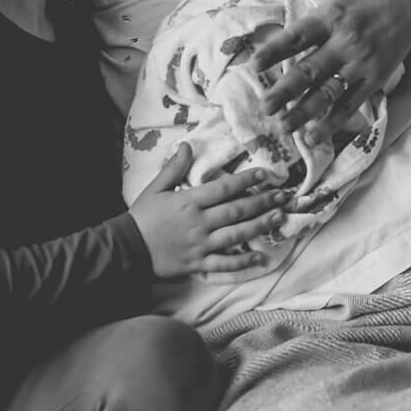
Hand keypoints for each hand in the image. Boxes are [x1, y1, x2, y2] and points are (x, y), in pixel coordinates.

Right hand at [127, 144, 291, 277]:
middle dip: (262, 202)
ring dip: (259, 226)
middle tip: (283, 196)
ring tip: (279, 218)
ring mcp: (200, 245)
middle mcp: (199, 222)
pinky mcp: (198, 263)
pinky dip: (244, 263)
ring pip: (236, 235)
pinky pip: (225, 264)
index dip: (247, 180)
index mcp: (189, 201)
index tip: (265, 174)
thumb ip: (174, 168)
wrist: (126, 249)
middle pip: (237, 211)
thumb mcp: (155, 188)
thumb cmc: (141, 217)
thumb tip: (187, 145)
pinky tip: (261, 258)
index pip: (224, 188)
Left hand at [249, 0, 410, 134]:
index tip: (253, 65)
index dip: (275, 51)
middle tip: (264, 107)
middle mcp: (345, 42)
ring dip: (304, 112)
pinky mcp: (375, 78)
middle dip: (285, 91)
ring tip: (283, 128)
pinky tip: (315, 136)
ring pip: (329, 92)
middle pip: (311, 71)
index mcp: (331, 15)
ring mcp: (361, 63)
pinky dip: (334, 121)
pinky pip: (352, 103)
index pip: (298, 37)